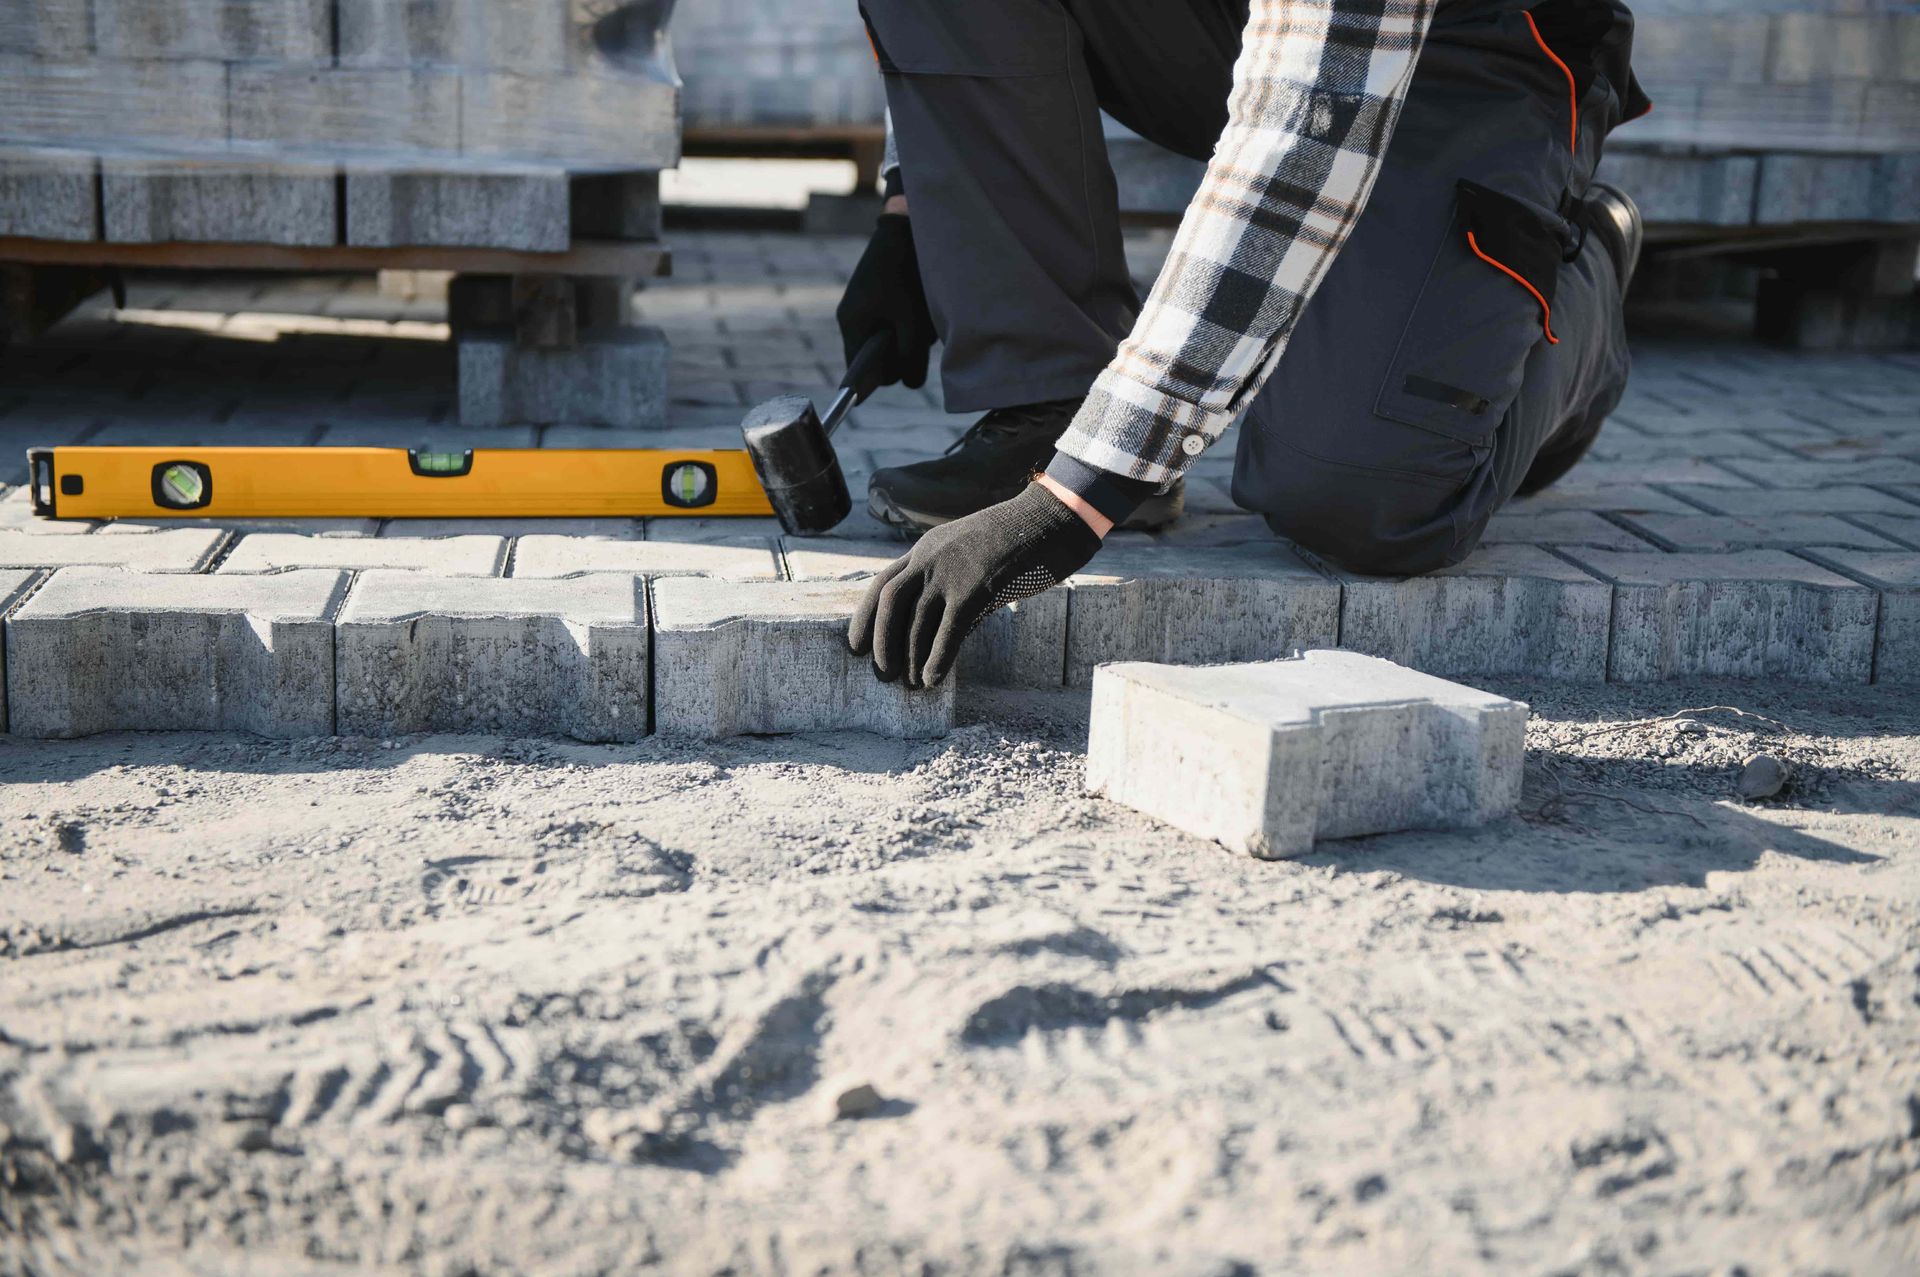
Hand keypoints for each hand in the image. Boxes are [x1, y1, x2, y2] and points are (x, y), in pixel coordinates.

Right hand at [837, 212, 936, 390]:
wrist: (906, 228)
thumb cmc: (908, 276)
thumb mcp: (913, 323)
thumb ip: (910, 357)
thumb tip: (909, 385)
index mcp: (852, 324)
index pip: (856, 369)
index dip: (872, 382)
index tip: (881, 390)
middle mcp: (851, 316)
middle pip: (873, 357)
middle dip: (897, 356)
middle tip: (917, 339)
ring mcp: (861, 304)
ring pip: (884, 340)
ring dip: (904, 338)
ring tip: (919, 317)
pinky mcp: (874, 295)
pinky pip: (888, 322)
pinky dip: (904, 323)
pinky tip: (918, 306)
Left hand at [849, 482, 1103, 688]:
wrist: (1054, 517)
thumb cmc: (1021, 539)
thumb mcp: (973, 554)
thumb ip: (953, 583)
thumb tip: (941, 628)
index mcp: (927, 547)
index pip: (883, 583)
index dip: (866, 617)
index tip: (856, 646)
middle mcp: (932, 557)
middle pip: (890, 602)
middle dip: (882, 642)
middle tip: (883, 674)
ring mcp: (953, 570)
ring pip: (916, 620)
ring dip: (909, 658)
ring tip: (911, 685)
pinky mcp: (977, 587)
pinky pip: (948, 630)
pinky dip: (937, 658)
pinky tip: (932, 679)